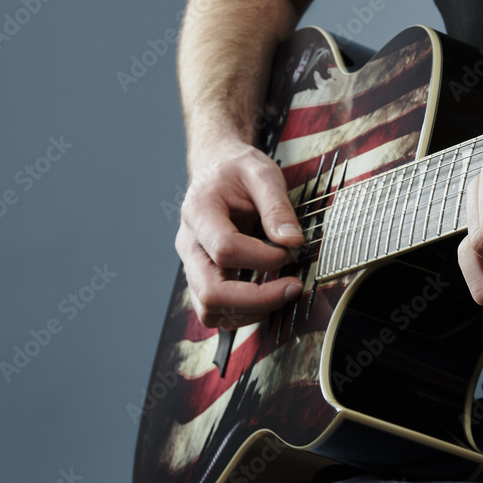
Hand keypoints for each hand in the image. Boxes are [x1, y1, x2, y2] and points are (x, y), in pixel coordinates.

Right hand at [175, 140, 304, 328]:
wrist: (216, 170)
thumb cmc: (237, 171)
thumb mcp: (262, 173)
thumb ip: (277, 206)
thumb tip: (291, 242)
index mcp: (199, 212)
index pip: (225, 249)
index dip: (263, 258)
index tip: (290, 251)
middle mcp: (189, 244)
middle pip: (210, 292)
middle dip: (257, 299)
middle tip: (293, 287)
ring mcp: (193, 266)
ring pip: (210, 311)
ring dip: (251, 311)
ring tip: (284, 291)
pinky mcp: (203, 278)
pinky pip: (217, 311)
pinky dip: (245, 312)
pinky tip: (270, 294)